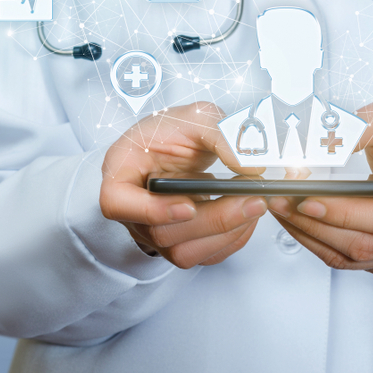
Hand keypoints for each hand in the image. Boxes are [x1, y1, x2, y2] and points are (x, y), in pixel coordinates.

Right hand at [99, 102, 265, 268]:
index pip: (116, 202)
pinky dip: (232, 239)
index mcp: (121, 169)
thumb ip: (222, 135)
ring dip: (226, 232)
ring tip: (256, 202)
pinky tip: (248, 215)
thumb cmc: (176, 129)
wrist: (181, 141)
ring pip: (183, 252)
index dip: (150, 211)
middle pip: (161, 233)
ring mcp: (153, 230)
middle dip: (213, 219)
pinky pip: (203, 255)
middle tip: (251, 199)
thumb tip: (252, 166)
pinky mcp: (178, 242)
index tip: (188, 206)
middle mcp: (132, 207)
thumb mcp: (198, 116)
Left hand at [267, 101, 372, 273]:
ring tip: (283, 210)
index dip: (344, 213)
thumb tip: (319, 140)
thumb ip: (360, 128)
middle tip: (282, 201)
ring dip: (311, 235)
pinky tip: (299, 223)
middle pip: (365, 244)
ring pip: (353, 257)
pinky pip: (350, 261)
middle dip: (316, 224)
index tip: (307, 199)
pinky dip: (319, 243)